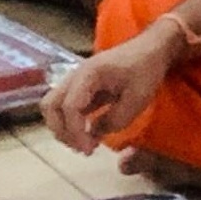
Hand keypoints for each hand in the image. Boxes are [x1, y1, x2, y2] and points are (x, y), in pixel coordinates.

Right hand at [40, 19, 181, 151]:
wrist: (150, 49)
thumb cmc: (145, 71)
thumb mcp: (137, 100)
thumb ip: (114, 120)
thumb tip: (94, 135)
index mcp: (88, 75)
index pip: (69, 107)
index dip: (75, 132)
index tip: (90, 150)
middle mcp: (75, 76)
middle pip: (50, 106)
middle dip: (62, 131)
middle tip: (84, 148)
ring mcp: (75, 81)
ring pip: (52, 107)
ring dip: (63, 128)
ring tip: (84, 144)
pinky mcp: (80, 88)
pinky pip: (64, 107)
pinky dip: (69, 123)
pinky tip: (87, 135)